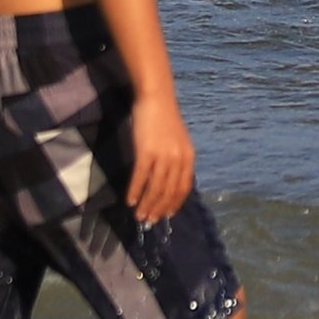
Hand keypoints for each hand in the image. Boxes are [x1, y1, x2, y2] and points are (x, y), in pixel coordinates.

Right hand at [125, 103, 197, 222]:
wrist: (156, 98)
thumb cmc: (164, 119)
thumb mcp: (178, 142)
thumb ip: (177, 160)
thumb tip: (169, 182)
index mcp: (188, 157)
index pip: (184, 188)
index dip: (174, 204)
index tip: (166, 215)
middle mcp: (178, 159)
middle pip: (169, 192)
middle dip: (158, 209)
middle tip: (149, 220)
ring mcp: (163, 156)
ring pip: (155, 188)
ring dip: (146, 204)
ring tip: (138, 215)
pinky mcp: (146, 152)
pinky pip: (140, 177)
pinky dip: (135, 191)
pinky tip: (129, 199)